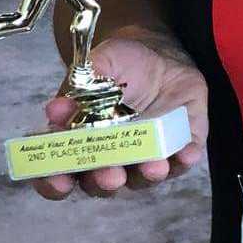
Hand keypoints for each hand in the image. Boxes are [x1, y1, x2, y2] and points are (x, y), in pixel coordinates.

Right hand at [32, 34, 208, 199]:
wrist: (162, 59)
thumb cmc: (122, 65)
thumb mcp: (101, 63)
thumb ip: (82, 83)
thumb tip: (57, 108)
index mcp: (80, 143)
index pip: (60, 172)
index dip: (54, 180)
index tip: (57, 178)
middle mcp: (109, 160)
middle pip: (100, 184)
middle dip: (104, 181)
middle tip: (109, 175)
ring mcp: (143, 160)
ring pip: (142, 179)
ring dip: (146, 175)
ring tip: (153, 166)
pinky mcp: (176, 153)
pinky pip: (180, 163)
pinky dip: (183, 160)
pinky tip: (187, 153)